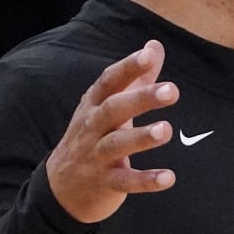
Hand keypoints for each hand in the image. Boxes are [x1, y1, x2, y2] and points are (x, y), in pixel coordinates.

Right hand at [46, 39, 180, 223]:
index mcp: (94, 105)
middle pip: (114, 109)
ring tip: (166, 130)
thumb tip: (154, 45)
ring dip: (142, 137)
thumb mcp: (107, 105)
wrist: (61, 188)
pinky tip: (168, 178)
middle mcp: (92, 128)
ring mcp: (96, 156)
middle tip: (171, 91)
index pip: (109, 82)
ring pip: (117, 144)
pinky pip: (126, 181)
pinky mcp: (105, 183)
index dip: (127, 67)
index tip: (148, 55)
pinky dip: (146, 180)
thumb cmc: (91, 137)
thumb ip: (135, 77)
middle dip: (141, 99)